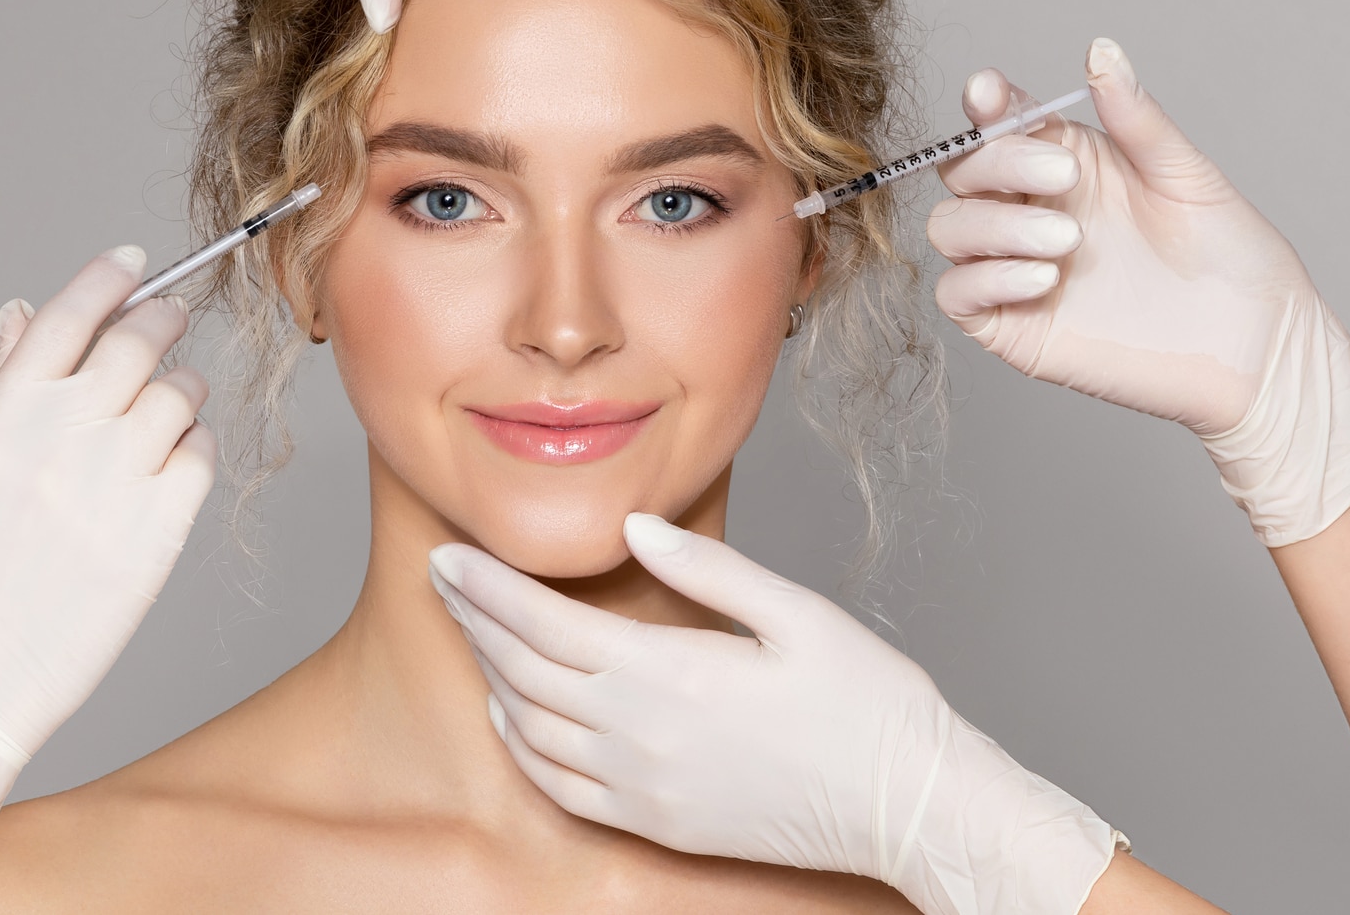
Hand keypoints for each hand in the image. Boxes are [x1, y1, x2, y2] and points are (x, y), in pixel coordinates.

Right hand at [0, 247, 215, 892]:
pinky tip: (174, 462)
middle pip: (134, 344)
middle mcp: (57, 444)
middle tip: (171, 316)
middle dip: (160, 319)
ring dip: (181, 387)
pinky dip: (195, 448)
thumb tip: (24, 311)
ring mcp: (110, 488)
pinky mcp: (155, 534)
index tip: (135, 262)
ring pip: (178, 395)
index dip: (107, 279)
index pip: (66, 319)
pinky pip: (200, 457)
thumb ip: (7, 388)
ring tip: (168, 404)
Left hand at [429, 516, 1116, 914]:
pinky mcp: (657, 824)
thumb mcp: (798, 613)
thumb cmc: (868, 705)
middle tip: (443, 577)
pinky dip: (520, 747)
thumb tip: (636, 525)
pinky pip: (560, 788)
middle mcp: (641, 735)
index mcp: (670, 672)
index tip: (450, 555)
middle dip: (475, 618)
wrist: (906, 806)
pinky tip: (510, 716)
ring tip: (470, 630)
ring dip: (490, 674)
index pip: (544, 622)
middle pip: (524, 670)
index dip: (488, 588)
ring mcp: (644, 788)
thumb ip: (708, 569)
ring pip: (532, 727)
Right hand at [927, 38, 1349, 543]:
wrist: (1256, 349)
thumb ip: (1134, 118)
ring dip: (994, 225)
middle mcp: (1031, 210)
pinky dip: (986, 277)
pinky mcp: (1012, 326)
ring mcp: (1016, 269)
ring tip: (1066, 241)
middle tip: (1064, 177)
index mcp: (1065, 164)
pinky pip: (957, 293)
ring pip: (949, 228)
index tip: (991, 95)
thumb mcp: (1186, 174)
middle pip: (962, 171)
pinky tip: (1043, 279)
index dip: (986, 104)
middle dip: (997, 163)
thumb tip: (1100, 50)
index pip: (1000, 124)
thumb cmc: (1232, 260)